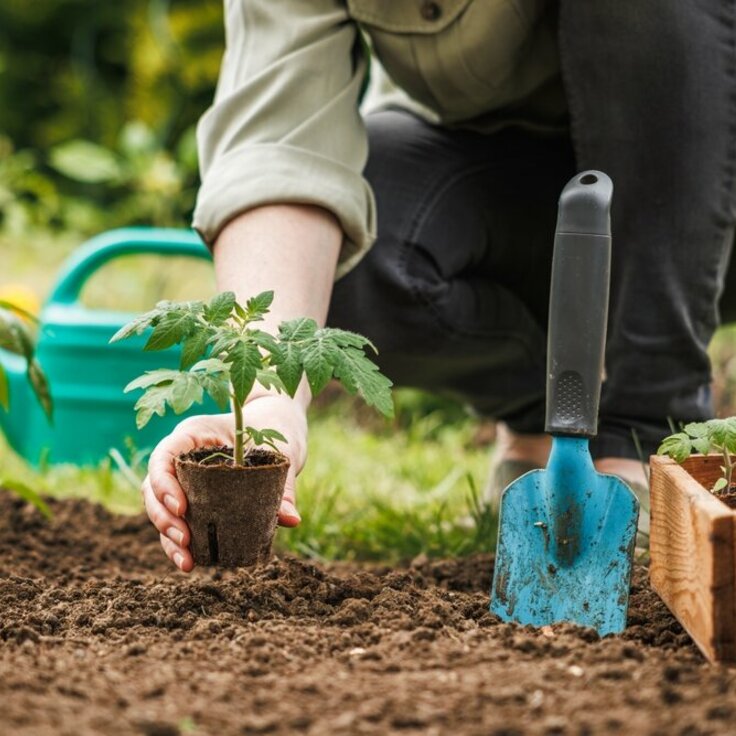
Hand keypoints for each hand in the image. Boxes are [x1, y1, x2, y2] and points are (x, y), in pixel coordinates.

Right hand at [143, 394, 307, 571]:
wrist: (276, 424)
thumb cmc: (274, 429)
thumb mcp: (281, 451)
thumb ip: (283, 485)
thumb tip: (291, 520)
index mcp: (195, 433)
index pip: (164, 455)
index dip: (164, 483)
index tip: (182, 508)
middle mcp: (182, 455)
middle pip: (154, 486)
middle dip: (163, 516)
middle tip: (185, 540)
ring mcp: (184, 476)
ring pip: (160, 507)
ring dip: (167, 536)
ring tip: (186, 561)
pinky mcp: (194, 496)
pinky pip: (178, 519)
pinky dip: (179, 542)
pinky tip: (190, 562)